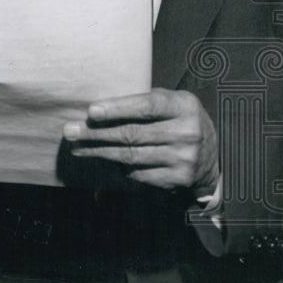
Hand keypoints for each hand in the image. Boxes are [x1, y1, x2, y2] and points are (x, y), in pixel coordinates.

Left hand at [63, 88, 218, 196]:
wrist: (212, 156)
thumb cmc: (178, 120)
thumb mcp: (171, 102)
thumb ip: (141, 102)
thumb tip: (97, 111)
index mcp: (184, 107)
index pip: (147, 106)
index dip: (118, 108)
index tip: (91, 111)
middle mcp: (187, 133)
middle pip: (132, 134)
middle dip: (96, 133)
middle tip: (70, 132)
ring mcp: (183, 159)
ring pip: (130, 156)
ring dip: (98, 152)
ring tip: (77, 147)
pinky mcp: (177, 180)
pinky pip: (138, 174)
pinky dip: (118, 167)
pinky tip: (103, 160)